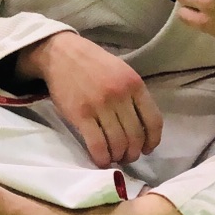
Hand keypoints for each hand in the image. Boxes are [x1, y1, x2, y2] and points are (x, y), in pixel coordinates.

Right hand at [18, 31, 162, 168]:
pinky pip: (97, 145)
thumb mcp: (121, 72)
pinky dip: (101, 158)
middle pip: (136, 136)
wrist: (61, 54)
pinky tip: (100, 160)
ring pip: (118, 143)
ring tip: (113, 157)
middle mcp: (120, 95)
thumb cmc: (93, 64)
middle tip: (127, 156)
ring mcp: (100, 106)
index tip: (147, 149)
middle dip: (133, 153)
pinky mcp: (81, 115)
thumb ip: (133, 95)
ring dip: (118, 156)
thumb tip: (142, 127)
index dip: (153, 140)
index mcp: (134, 84)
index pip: (154, 121)